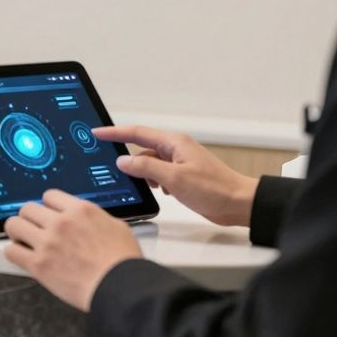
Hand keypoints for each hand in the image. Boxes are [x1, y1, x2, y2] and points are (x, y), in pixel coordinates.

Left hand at [3, 190, 141, 311]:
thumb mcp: (116, 226)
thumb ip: (94, 218)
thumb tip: (86, 219)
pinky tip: (20, 255)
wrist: (121, 287)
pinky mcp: (38, 265)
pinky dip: (13, 252)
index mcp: (80, 210)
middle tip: (32, 228)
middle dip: (29, 218)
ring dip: (16, 232)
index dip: (47, 206)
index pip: (49, 196)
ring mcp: (47, 243)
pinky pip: (11, 251)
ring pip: (14, 225)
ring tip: (21, 239)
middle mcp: (61, 222)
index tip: (47, 214)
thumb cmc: (123, 262)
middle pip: (27, 208)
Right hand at [94, 125, 258, 226]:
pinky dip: (152, 180)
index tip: (97, 132)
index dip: (114, 132)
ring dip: (141, 172)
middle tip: (107, 160)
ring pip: (150, 162)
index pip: (136, 132)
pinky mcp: (183, 175)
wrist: (239, 204)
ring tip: (136, 183)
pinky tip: (155, 190)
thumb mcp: (174, 178)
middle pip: (142, 146)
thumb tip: (123, 161)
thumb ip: (146, 168)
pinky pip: (159, 173)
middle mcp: (176, 149)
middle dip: (125, 154)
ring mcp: (179, 162)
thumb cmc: (214, 189)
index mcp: (174, 142)